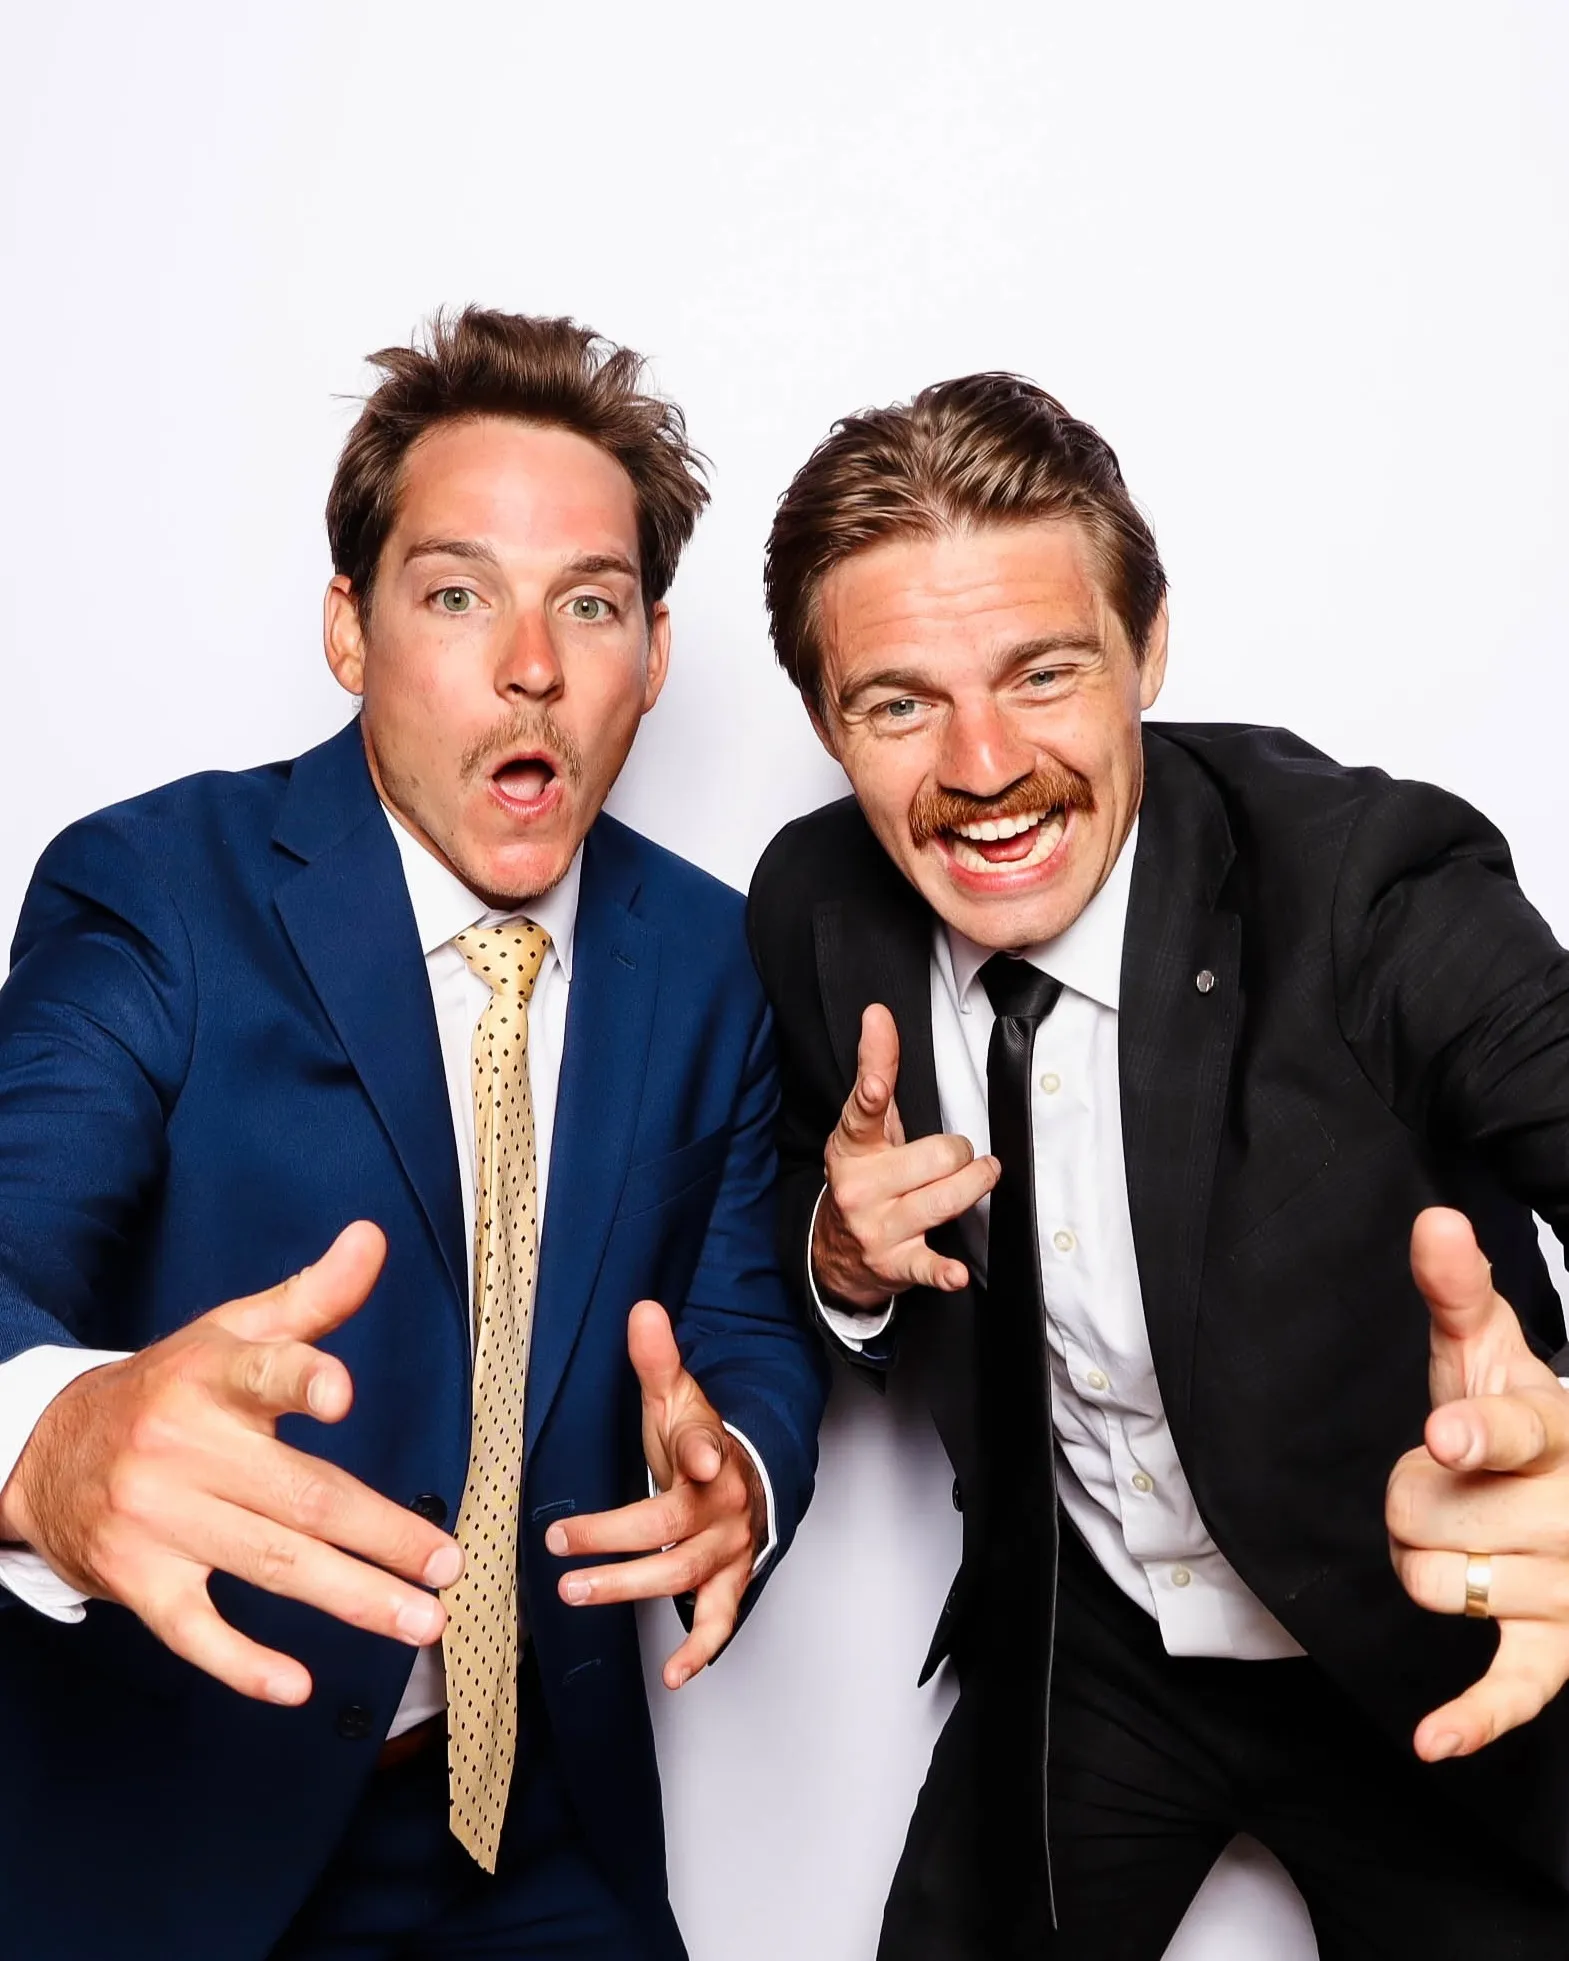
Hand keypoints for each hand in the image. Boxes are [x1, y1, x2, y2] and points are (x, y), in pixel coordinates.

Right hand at [0, 1222, 462, 1705]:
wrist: (46, 1450)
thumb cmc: (168, 1388)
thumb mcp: (230, 1330)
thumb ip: (312, 1297)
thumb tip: (375, 1238)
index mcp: (213, 1379)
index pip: (261, 1373)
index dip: (300, 1380)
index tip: (340, 1395)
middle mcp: (185, 1448)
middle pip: (300, 1496)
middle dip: (383, 1535)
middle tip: (448, 1567)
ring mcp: (159, 1520)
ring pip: (271, 1565)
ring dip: (353, 1598)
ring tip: (420, 1621)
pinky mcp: (136, 1579)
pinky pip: (194, 1631)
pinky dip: (243, 1665)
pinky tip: (297, 1684)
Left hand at [545, 1300, 765, 1689]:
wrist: (748, 1481)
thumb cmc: (701, 1441)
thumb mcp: (678, 1397)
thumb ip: (656, 1359)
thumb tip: (641, 1309)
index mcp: (710, 1453)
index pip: (708, 1448)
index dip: (702, 1452)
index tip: (694, 1459)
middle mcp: (723, 1506)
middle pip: (669, 1528)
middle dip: (614, 1539)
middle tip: (561, 1547)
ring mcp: (727, 1550)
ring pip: (680, 1576)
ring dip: (629, 1588)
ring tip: (576, 1593)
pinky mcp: (730, 1583)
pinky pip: (720, 1621)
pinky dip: (700, 1650)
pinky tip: (672, 1674)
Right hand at [812, 1003, 997, 1307]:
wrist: (836, 1252)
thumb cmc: (865, 1175)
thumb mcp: (864, 1125)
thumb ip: (875, 1068)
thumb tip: (878, 1013)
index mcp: (851, 1147)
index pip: (863, 1113)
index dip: (872, 1092)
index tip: (878, 1083)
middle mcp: (860, 1187)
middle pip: (938, 1156)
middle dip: (959, 1153)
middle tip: (955, 1156)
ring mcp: (878, 1228)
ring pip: (945, 1199)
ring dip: (974, 1186)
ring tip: (981, 1176)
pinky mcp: (896, 1263)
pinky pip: (927, 1266)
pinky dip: (943, 1272)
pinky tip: (956, 1273)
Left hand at [1385, 1206, 1568, 1759]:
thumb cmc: (1521, 1417)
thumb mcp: (1489, 1348)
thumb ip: (1457, 1290)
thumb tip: (1434, 1221)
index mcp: (1560, 1428)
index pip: (1514, 1429)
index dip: (1475, 1432)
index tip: (1446, 1436)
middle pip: (1428, 1515)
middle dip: (1406, 1498)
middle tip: (1445, 1480)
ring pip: (1433, 1584)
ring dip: (1420, 1561)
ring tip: (1464, 1534)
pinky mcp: (1561, 1647)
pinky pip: (1517, 1690)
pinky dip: (1474, 1718)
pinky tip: (1433, 1739)